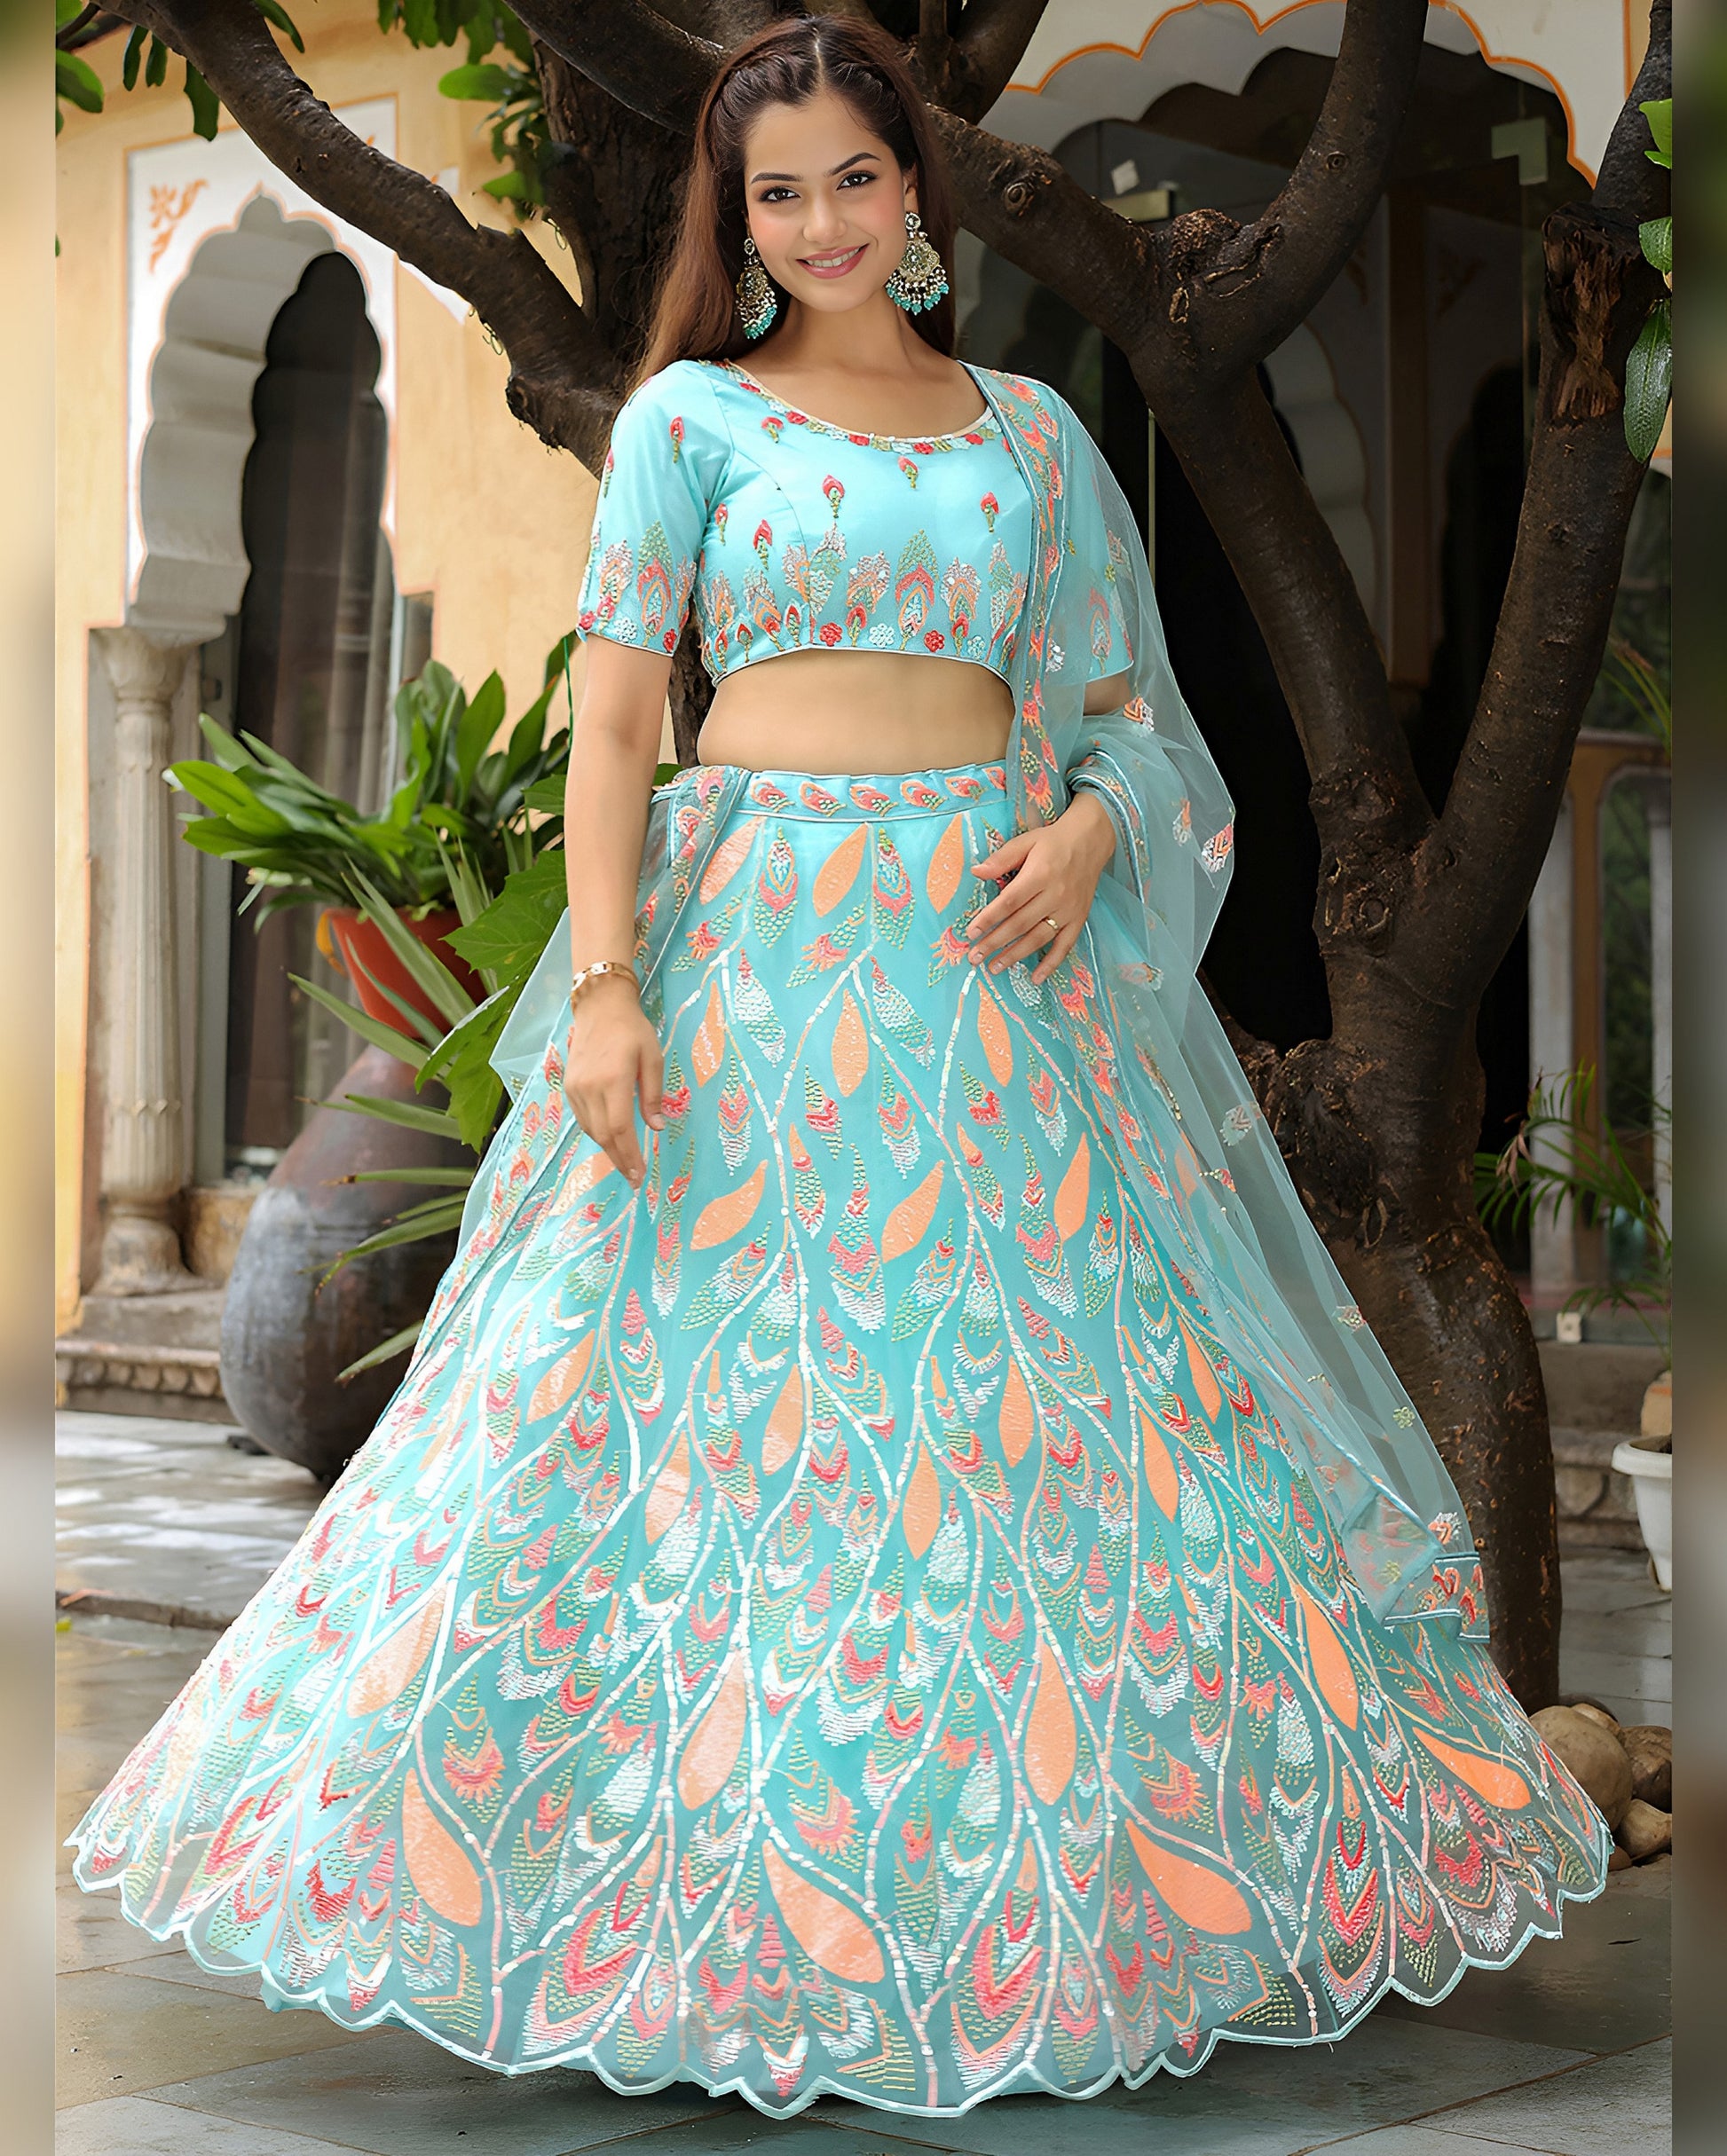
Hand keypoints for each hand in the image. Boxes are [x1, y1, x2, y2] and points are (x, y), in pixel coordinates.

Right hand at [564, 976, 663, 1186]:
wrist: (599, 1007)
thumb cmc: (632, 1030)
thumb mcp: (653, 1058)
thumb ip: (654, 1094)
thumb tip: (656, 1127)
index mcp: (614, 1080)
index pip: (620, 1128)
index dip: (630, 1154)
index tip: (640, 1173)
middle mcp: (590, 1087)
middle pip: (603, 1135)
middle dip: (620, 1159)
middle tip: (634, 1178)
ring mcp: (575, 1088)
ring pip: (591, 1130)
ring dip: (608, 1149)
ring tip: (625, 1162)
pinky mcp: (569, 1087)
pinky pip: (582, 1119)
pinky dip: (597, 1133)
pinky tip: (611, 1140)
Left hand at [966, 792, 1115, 983]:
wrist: (1091, 839)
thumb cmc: (1053, 841)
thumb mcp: (1025, 841)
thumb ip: (1001, 859)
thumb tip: (976, 872)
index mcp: (1039, 874)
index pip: (1009, 902)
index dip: (989, 919)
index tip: (971, 932)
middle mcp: (1055, 894)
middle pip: (1020, 924)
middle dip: (995, 942)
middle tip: (975, 957)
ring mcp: (1069, 910)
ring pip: (1038, 938)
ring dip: (1015, 955)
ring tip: (994, 967)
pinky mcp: (1079, 919)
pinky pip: (1065, 945)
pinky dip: (1051, 963)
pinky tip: (1036, 978)